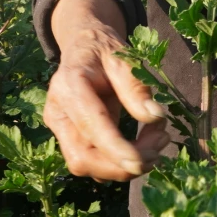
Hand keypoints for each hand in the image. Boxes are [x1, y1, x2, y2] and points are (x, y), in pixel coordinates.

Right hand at [43, 0, 170, 180]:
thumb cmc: (105, 51)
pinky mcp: (70, 140)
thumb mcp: (124, 58)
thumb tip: (155, 117)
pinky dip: (121, 164)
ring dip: (125, 167)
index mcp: (69, 85)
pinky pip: (94, 164)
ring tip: (158, 141)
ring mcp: (60, 129)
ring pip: (88, 166)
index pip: (89, 125)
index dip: (115, 148)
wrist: (84, 49)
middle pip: (82, 157)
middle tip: (159, 150)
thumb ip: (136, 87)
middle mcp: (58, 112)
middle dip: (121, 166)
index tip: (143, 160)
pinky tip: (144, 145)